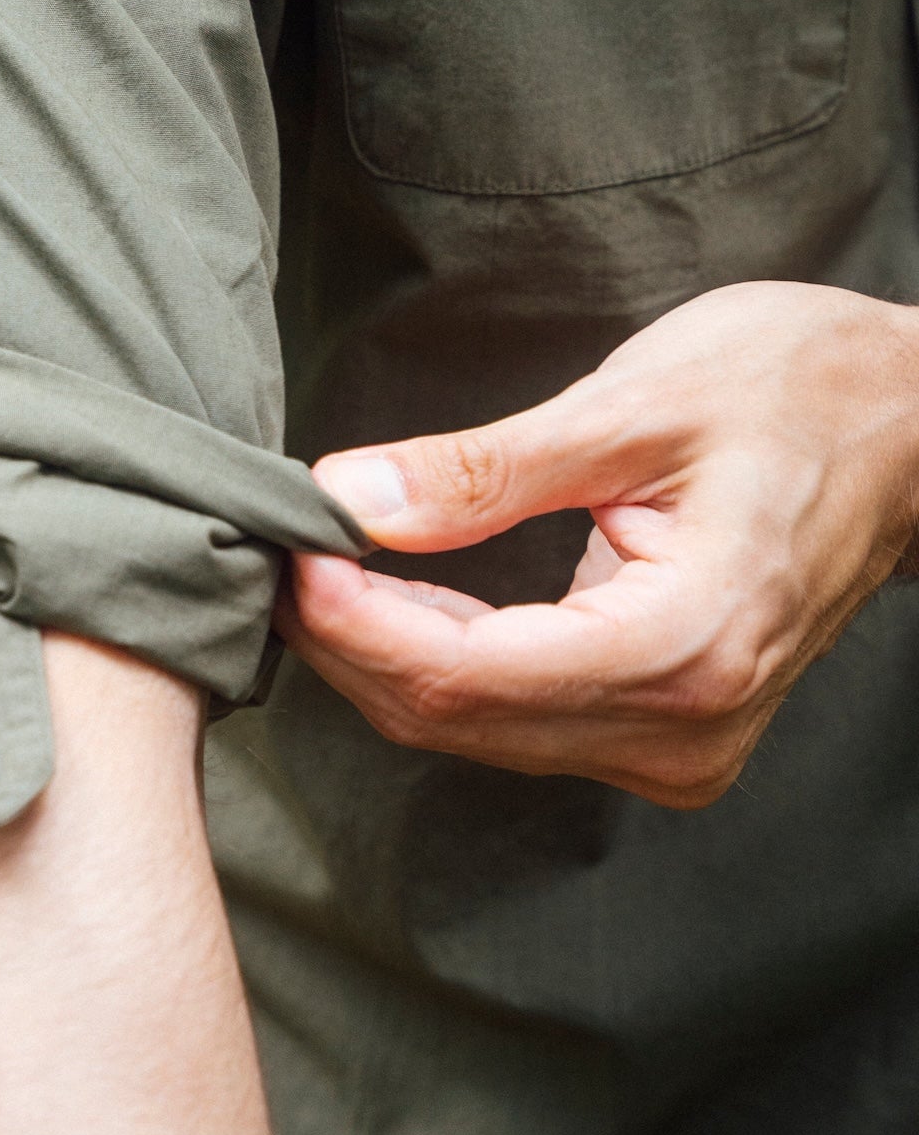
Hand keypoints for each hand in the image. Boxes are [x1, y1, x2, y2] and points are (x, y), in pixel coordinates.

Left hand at [281, 282, 918, 807]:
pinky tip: (396, 596)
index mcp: (687, 645)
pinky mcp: (668, 733)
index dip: (351, 621)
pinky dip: (441, 662)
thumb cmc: (796, 388)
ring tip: (320, 561)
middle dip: (349, 640)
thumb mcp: (631, 404)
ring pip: (475, 730)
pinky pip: (517, 719)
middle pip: (456, 718)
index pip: (463, 675)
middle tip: (278, 544)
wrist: (910, 423)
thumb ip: (484, 469)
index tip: (284, 547)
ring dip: (384, 655)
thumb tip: (349, 498)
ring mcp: (682, 745)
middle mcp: (686, 726)